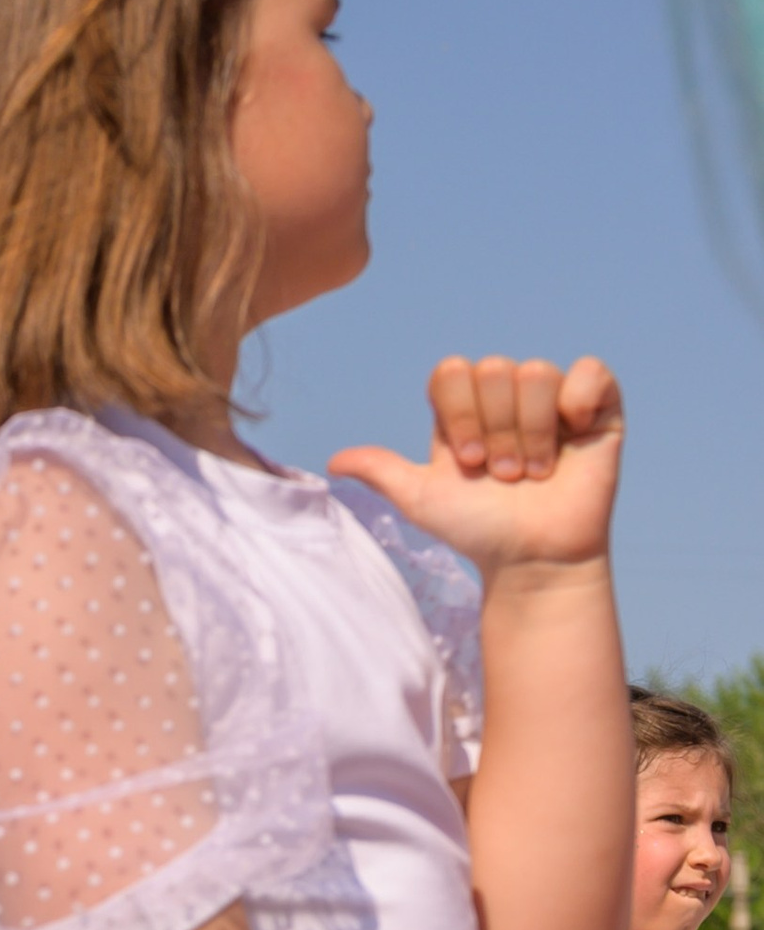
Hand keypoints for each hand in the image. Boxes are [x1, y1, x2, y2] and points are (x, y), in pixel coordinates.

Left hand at [331, 355, 623, 579]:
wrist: (533, 559)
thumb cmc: (479, 531)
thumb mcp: (422, 500)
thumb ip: (382, 471)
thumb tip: (332, 462)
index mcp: (464, 407)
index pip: (451, 371)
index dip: (458, 414)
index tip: (466, 463)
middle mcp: (507, 396)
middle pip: (494, 370)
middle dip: (496, 432)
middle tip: (503, 475)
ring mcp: (553, 399)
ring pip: (536, 373)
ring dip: (530, 434)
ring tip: (533, 473)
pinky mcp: (597, 407)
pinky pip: (589, 371)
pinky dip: (578, 402)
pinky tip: (571, 436)